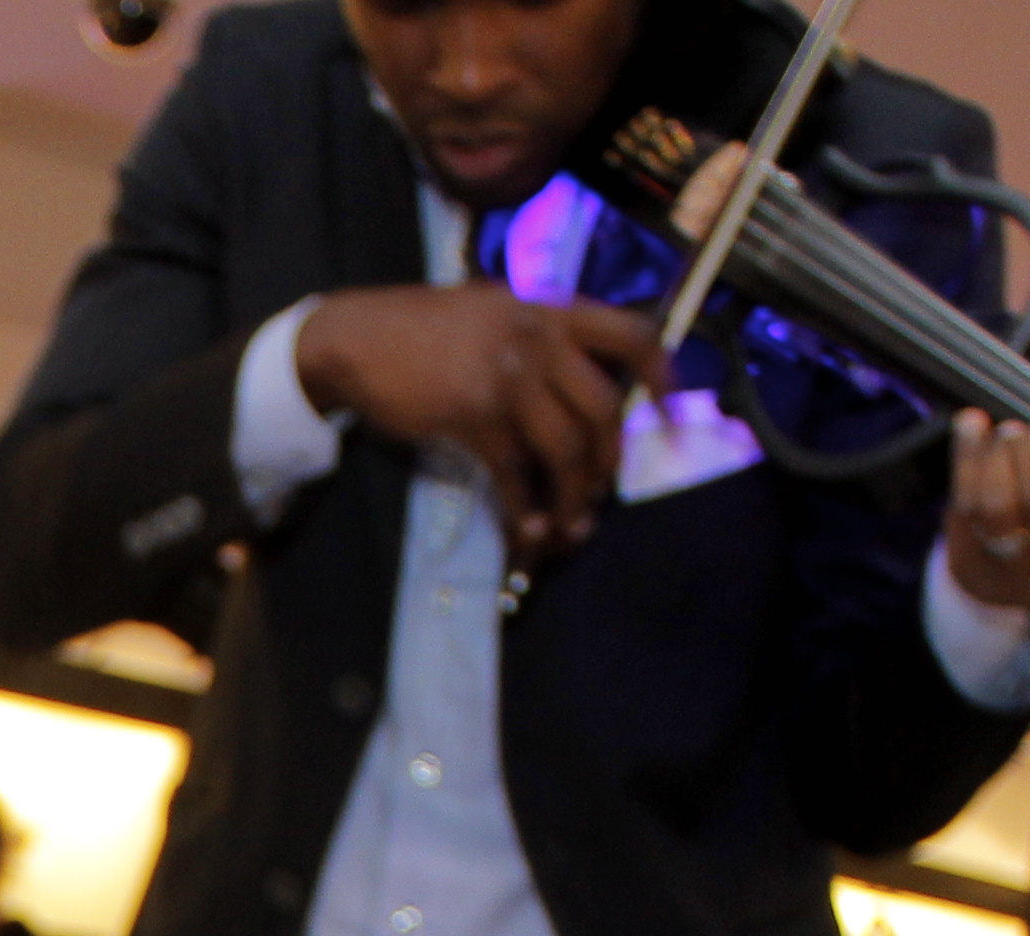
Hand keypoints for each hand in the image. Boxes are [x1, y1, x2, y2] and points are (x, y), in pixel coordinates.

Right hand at [294, 285, 663, 567]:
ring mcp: (507, 377)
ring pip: (567, 448)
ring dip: (572, 498)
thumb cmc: (424, 329)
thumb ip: (541, 335)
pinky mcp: (473, 416)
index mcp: (551, 309)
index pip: (632, 335)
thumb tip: (585, 383)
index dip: (663, 379)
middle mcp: (538, 338)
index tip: (672, 418)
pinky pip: (516, 474)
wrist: (356, 339)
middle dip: (610, 461)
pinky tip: (525, 532)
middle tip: (601, 490)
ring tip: (565, 526)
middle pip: (603, 409)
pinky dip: (525, 511)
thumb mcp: (495, 310)